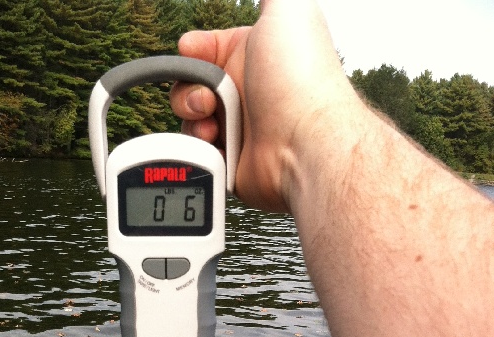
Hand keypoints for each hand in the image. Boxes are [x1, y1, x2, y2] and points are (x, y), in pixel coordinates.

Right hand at [169, 0, 353, 212]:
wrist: (305, 144)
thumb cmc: (303, 80)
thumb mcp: (289, 9)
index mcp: (253, 58)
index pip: (206, 49)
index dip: (192, 51)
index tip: (190, 51)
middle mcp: (247, 94)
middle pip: (192, 88)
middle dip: (188, 91)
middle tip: (208, 100)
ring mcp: (239, 131)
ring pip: (192, 123)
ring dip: (192, 122)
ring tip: (212, 127)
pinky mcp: (232, 164)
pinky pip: (199, 156)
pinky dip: (199, 152)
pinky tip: (216, 147)